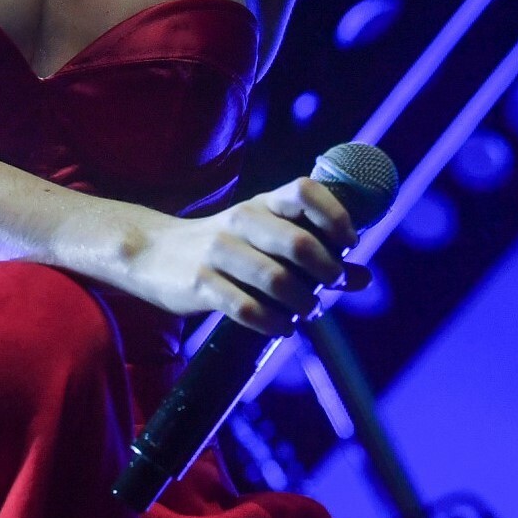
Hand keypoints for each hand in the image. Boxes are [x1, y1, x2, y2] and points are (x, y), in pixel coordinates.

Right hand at [126, 177, 371, 336]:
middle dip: (326, 273)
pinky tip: (281, 327)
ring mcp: (217, 252)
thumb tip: (365, 277)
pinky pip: (248, 309)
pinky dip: (274, 323)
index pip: (304, 190)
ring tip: (307, 312)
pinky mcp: (200, 283)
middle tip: (328, 288)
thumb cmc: (224, 249)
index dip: (335, 215)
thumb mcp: (265, 240)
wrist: (152, 254)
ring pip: (277, 281)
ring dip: (303, 304)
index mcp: (261, 204)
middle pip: (298, 243)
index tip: (349, 243)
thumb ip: (314, 255)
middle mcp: (240, 221)